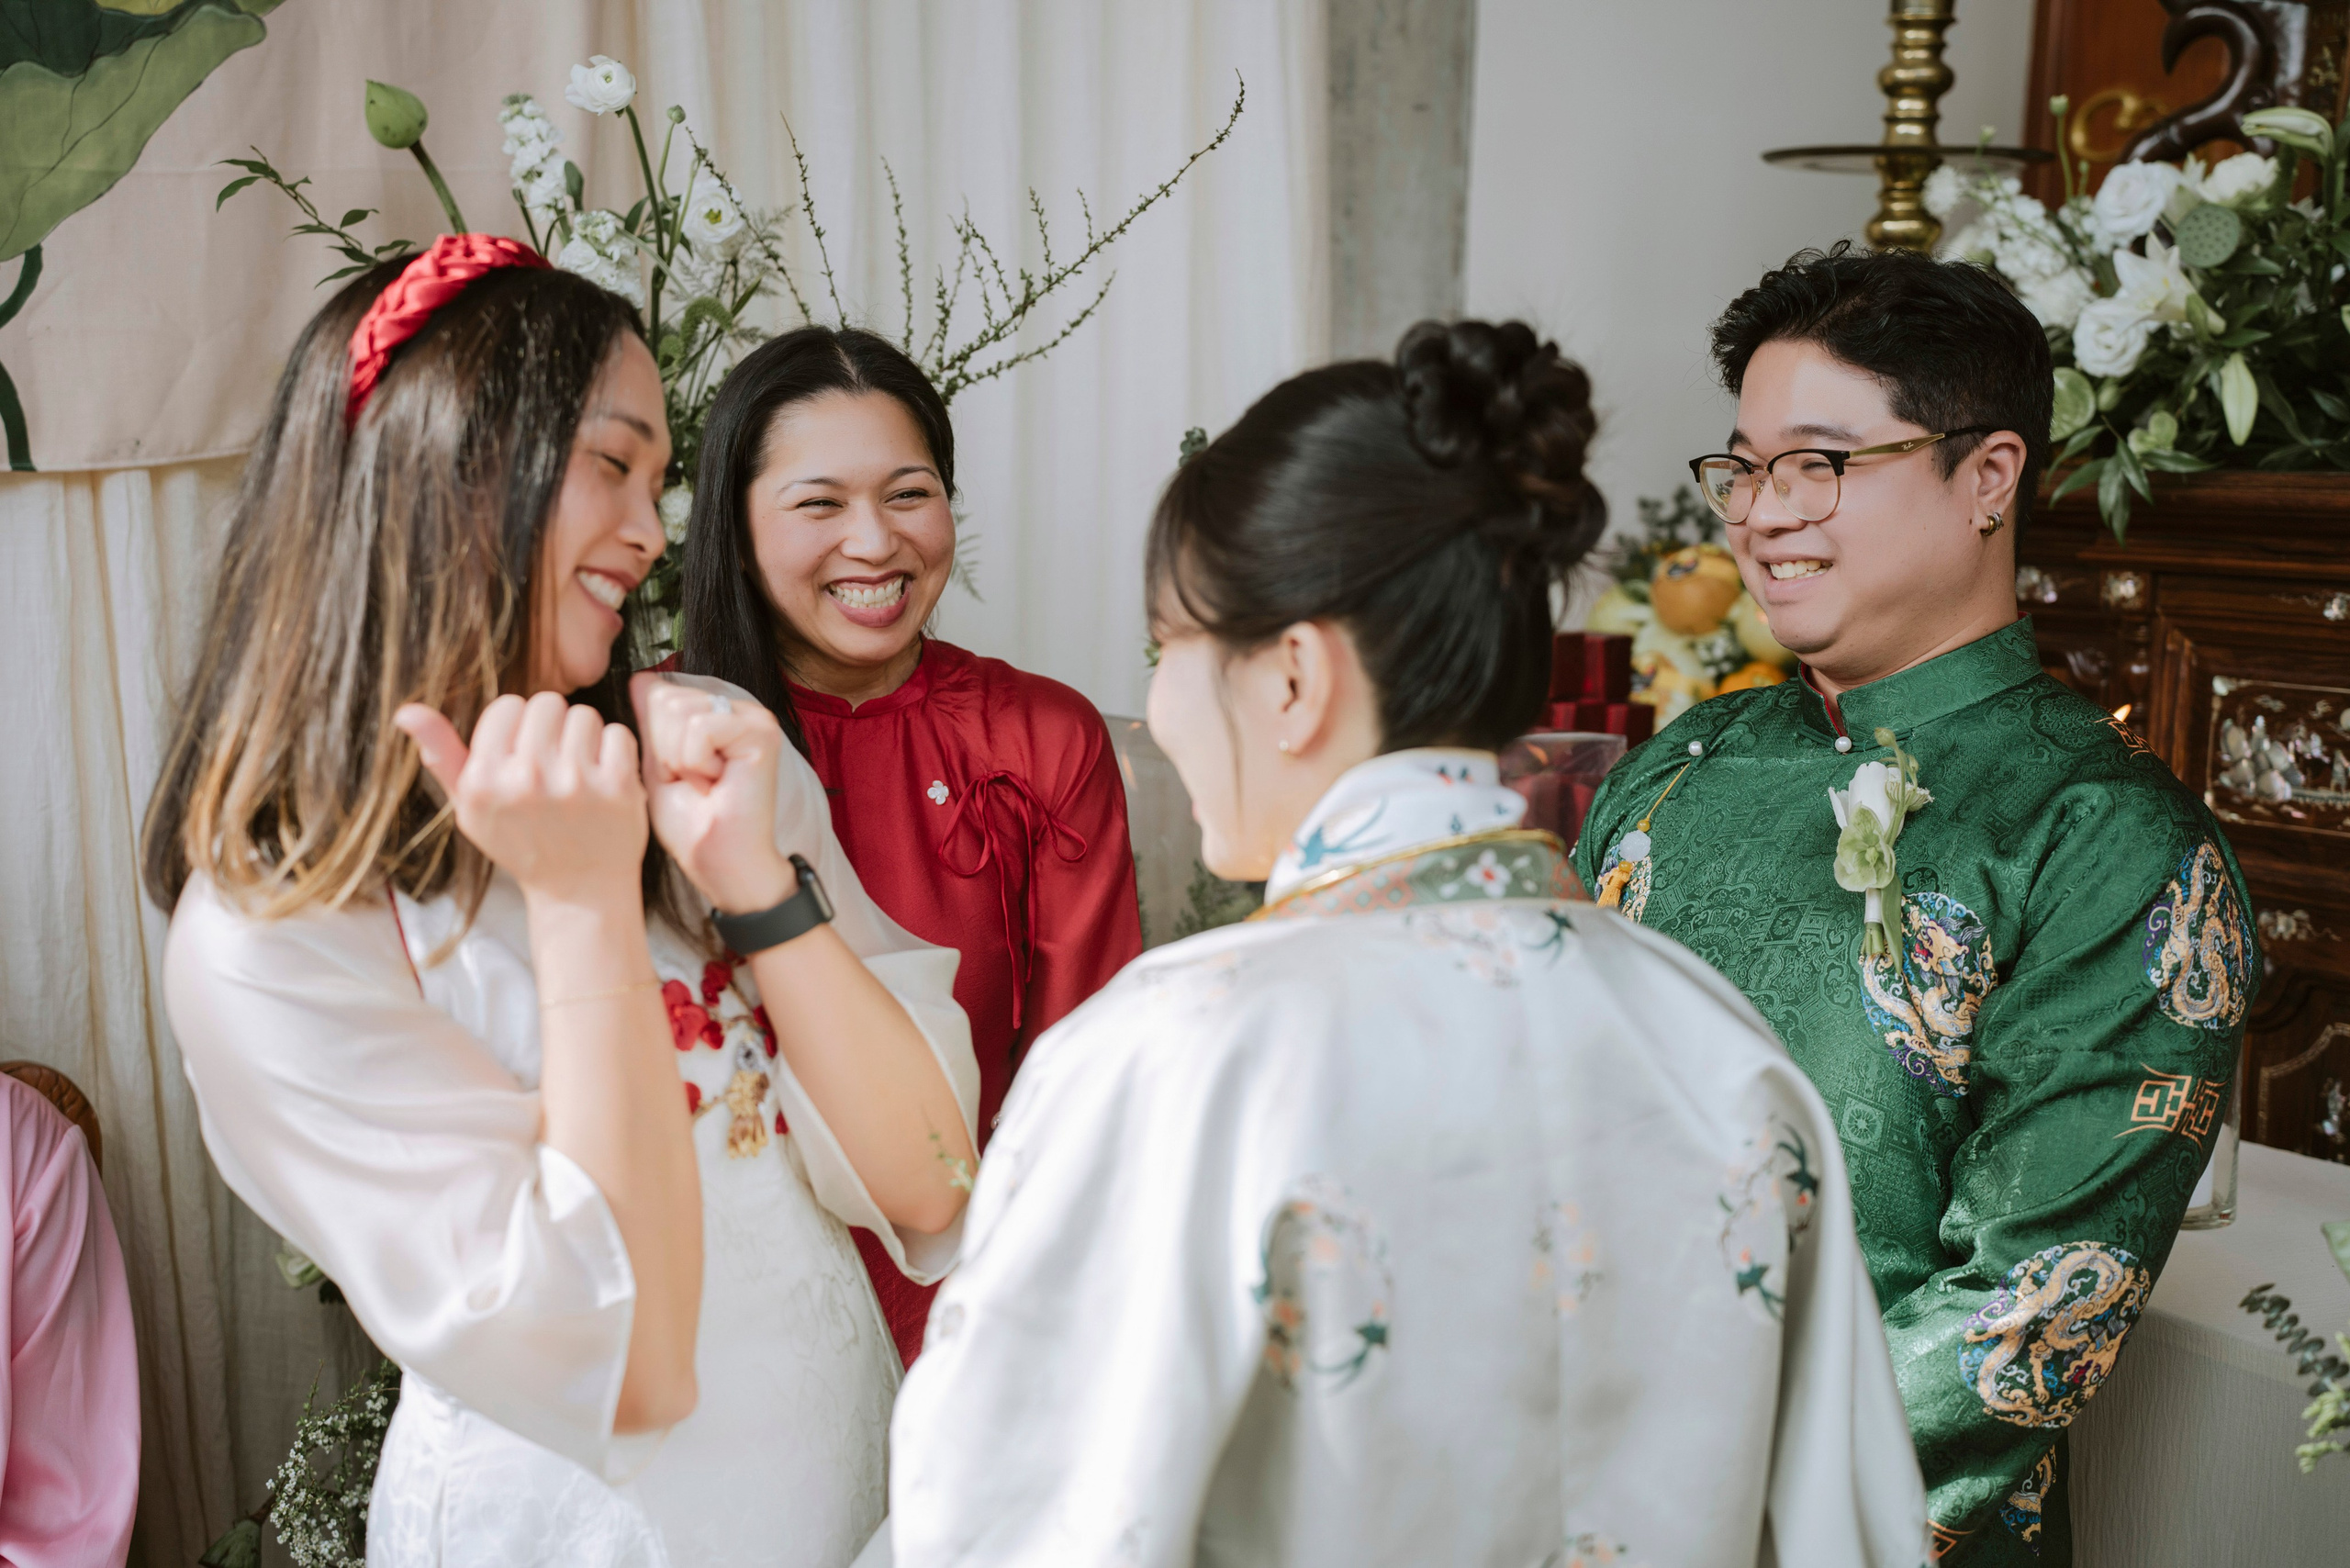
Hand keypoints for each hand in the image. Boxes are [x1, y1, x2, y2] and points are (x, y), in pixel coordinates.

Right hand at [395, 693, 646, 904]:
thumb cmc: (521, 843)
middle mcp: (525, 780)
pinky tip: (604, 778)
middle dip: (551, 726)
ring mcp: (574, 782)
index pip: (506, 706)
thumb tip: (406, 712)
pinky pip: (618, 733)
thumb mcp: (470, 808)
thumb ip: (442, 756)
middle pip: (546, 703)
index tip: (522, 752)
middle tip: (553, 760)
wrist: (578, 891)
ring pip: (583, 714)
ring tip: (577, 770)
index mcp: (484, 782)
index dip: (517, 725)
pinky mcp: (617, 787)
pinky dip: (615, 750)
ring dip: (583, 737)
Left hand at [630, 673, 795, 913]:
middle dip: (665, 750)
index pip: (656, 692)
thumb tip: (639, 679)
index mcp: (714, 714)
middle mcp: (737, 708)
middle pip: (665, 699)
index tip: (680, 776)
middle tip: (694, 783)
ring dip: (680, 759)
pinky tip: (718, 783)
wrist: (720, 862)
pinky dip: (695, 763)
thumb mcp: (656, 766)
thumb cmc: (691, 824)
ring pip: (678, 711)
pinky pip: (700, 729)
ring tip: (705, 785)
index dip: (654, 741)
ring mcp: (753, 717)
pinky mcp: (761, 731)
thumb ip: (650, 725)